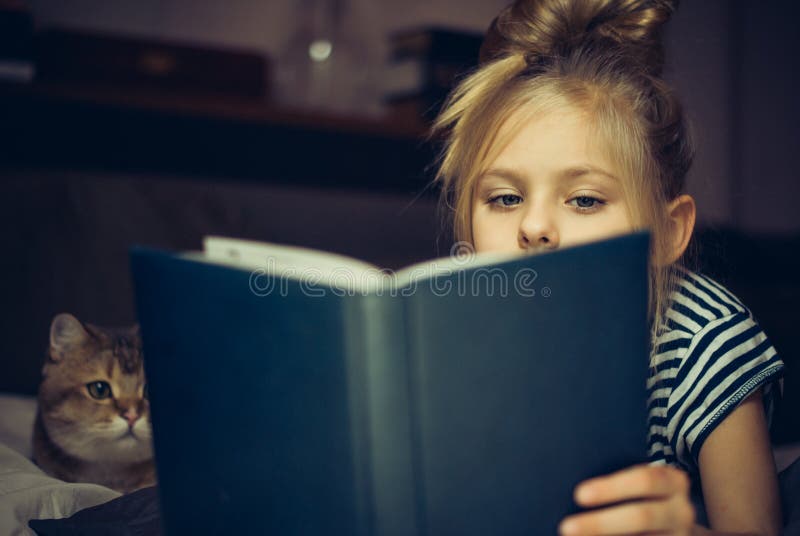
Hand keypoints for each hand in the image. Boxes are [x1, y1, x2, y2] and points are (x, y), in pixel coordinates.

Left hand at [558, 464, 695, 534]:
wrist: (675, 526)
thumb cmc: (643, 495)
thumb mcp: (640, 483)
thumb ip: (617, 482)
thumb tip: (571, 488)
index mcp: (673, 481)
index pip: (645, 480)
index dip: (611, 488)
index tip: (579, 495)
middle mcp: (681, 510)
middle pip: (641, 516)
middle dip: (601, 523)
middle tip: (566, 527)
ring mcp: (681, 535)